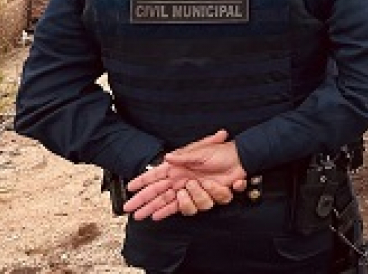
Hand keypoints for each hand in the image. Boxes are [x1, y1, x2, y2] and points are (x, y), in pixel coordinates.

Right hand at [124, 130, 246, 220]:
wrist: (239, 160)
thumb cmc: (220, 152)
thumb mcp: (202, 151)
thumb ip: (184, 156)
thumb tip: (167, 157)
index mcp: (178, 167)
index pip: (156, 175)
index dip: (142, 181)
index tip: (129, 188)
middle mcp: (180, 179)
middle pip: (156, 192)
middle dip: (141, 200)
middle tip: (128, 208)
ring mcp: (188, 189)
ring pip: (167, 201)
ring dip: (156, 207)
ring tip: (143, 214)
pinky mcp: (198, 196)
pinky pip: (181, 207)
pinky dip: (168, 211)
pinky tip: (156, 216)